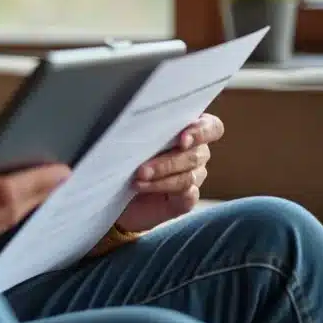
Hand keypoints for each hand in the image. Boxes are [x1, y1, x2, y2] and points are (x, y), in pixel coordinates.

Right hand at [0, 131, 70, 250]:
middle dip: (42, 192)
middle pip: (14, 212)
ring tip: (53, 183)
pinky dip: (14, 216)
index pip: (5, 194)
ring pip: (9, 224)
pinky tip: (28, 201)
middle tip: (65, 173)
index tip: (62, 169)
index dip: (37, 182)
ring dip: (32, 205)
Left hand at [116, 113, 222, 232]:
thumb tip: (137, 123)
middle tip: (142, 169)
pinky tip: (143, 187)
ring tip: (137, 179)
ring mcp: (193, 177)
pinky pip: (186, 195)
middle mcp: (195, 152)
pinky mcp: (185, 199)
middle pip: (197, 154)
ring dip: (161, 178)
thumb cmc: (123, 157)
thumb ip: (144, 130)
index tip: (182, 140)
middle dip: (168, 162)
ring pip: (189, 176)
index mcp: (188, 130)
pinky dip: (162, 189)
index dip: (201, 132)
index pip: (211, 128)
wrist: (111, 190)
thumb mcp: (130, 140)